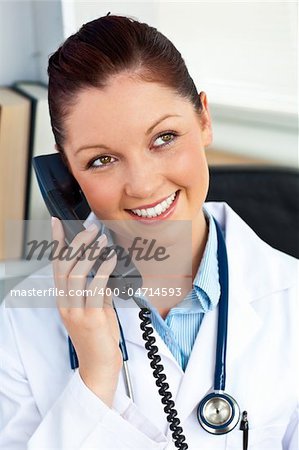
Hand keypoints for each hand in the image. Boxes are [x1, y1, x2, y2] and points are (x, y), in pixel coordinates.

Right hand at [51, 217, 121, 406]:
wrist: (100, 366)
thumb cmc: (98, 337)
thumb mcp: (95, 308)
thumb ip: (96, 289)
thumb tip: (104, 268)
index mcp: (64, 300)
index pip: (56, 266)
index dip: (56, 243)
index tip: (57, 224)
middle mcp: (66, 304)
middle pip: (64, 266)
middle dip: (77, 243)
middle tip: (91, 229)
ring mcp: (76, 311)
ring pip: (76, 275)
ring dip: (90, 254)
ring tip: (101, 240)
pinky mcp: (91, 318)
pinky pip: (96, 288)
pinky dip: (104, 270)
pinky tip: (111, 259)